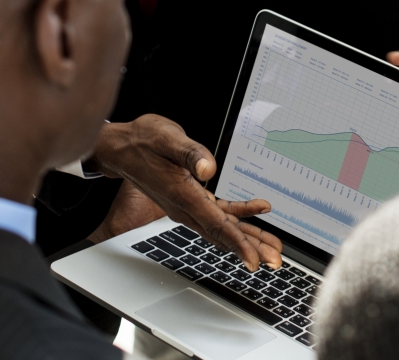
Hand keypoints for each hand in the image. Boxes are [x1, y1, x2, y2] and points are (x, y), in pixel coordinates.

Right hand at [88, 115, 282, 269]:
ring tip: (272, 248)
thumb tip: (210, 169)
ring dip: (249, 238)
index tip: (254, 261)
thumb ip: (190, 153)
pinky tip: (259, 209)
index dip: (237, 244)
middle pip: (223, 234)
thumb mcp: (167, 138)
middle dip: (251, 248)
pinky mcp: (192, 199)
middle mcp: (186, 207)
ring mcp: (188, 206)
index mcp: (182, 195)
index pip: (215, 225)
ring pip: (223, 228)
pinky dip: (240, 213)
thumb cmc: (143, 141)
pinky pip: (219, 212)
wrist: (123, 148)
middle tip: (275, 261)